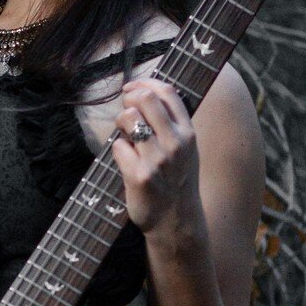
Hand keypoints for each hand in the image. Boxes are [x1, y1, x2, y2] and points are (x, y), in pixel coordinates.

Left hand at [110, 78, 202, 238]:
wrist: (175, 222)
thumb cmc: (176, 182)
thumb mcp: (186, 150)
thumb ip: (172, 124)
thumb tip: (145, 93)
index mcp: (188, 133)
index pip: (167, 92)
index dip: (144, 83)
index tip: (131, 87)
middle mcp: (175, 143)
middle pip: (145, 99)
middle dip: (129, 100)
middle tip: (125, 113)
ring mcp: (157, 160)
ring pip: (129, 119)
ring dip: (120, 123)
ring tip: (125, 136)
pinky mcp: (139, 176)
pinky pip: (118, 147)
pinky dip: (117, 150)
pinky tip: (126, 161)